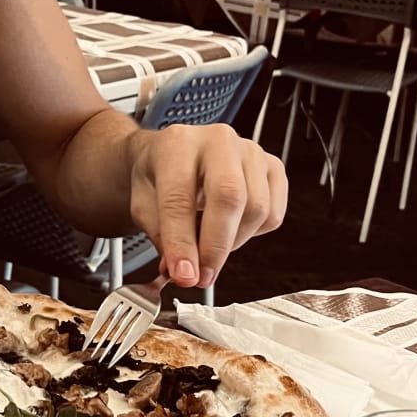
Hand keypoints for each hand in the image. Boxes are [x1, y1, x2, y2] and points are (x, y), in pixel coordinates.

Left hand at [127, 123, 286, 288]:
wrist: (174, 154)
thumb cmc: (159, 176)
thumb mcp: (143, 206)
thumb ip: (162, 238)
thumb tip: (184, 272)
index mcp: (177, 144)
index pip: (180, 197)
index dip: (182, 242)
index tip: (184, 274)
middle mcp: (218, 140)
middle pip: (230, 197)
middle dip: (216, 247)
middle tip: (202, 276)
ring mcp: (250, 151)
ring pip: (257, 209)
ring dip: (233, 243)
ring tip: (210, 245)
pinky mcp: (272, 166)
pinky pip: (273, 213)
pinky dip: (252, 233)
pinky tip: (230, 228)